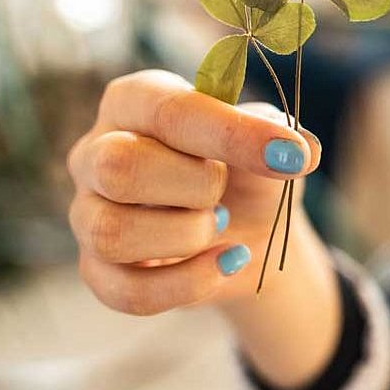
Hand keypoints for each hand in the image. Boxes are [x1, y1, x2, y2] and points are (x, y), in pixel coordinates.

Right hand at [67, 69, 320, 315]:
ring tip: (221, 226)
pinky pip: (124, 289)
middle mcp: (97, 151)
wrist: (250, 230)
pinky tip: (226, 262)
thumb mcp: (270, 141)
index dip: (231, 135)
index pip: (167, 111)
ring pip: (110, 233)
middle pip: (117, 168)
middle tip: (224, 191)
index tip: (291, 156)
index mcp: (136, 100)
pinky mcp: (97, 268)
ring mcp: (88, 211)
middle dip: (193, 187)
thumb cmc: (248, 169)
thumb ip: (280, 135)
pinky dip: (186, 283)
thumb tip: (301, 151)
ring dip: (186, 236)